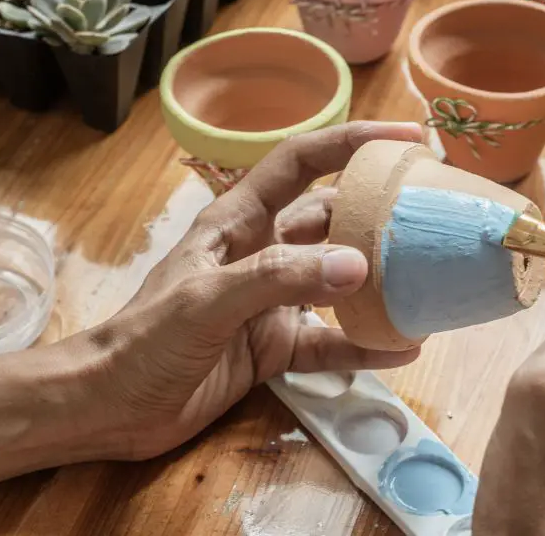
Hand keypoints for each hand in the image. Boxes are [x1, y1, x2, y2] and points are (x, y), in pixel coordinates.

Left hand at [83, 121, 424, 459]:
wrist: (112, 409)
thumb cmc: (145, 341)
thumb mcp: (207, 299)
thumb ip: (279, 277)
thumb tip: (358, 263)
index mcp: (238, 222)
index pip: (301, 163)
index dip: (350, 141)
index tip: (406, 137)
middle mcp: (261, 253)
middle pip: (330, 220)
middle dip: (378, 213)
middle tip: (433, 214)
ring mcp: (270, 303)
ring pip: (336, 282)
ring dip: (378, 282)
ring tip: (429, 280)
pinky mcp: (275, 348)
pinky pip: (329, 342)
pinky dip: (363, 345)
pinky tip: (402, 349)